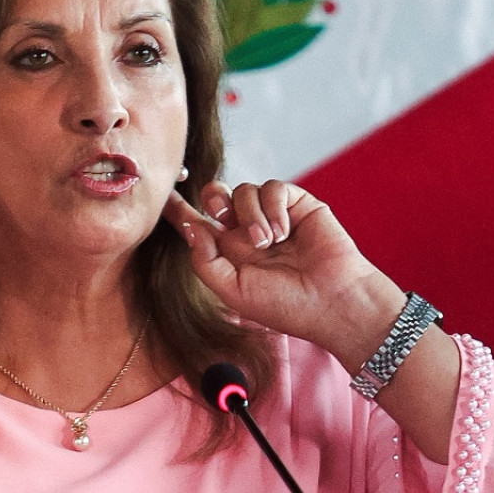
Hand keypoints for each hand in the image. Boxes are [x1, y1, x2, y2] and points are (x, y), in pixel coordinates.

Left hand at [164, 180, 404, 369]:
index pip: (199, 224)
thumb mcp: (233, 290)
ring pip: (244, 191)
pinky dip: (273, 207)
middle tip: (219, 212)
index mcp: (229, 252)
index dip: (179, 210)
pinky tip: (283, 232)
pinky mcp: (297, 204)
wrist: (331, 302)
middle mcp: (248, 230)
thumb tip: (191, 227)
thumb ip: (205, 260)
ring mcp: (272, 216)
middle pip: (217, 196)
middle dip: (212, 197)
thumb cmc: (284, 305)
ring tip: (267, 243)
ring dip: (251, 215)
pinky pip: (273, 188)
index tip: (162, 196)